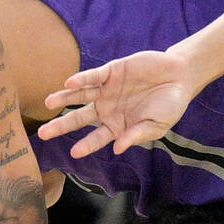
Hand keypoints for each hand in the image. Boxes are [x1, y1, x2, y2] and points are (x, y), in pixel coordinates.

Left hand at [37, 50, 194, 157]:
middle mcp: (107, 108)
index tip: (73, 153)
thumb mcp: (156, 125)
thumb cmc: (170, 105)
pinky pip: (93, 76)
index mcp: (117, 125)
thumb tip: (116, 149)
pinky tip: (70, 83)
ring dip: (64, 99)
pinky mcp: (111, 71)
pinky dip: (82, 79)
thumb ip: (136, 135)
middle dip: (61, 125)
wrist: (180, 76)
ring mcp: (107, 89)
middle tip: (43, 134)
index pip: (96, 138)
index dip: (85, 145)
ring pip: (80, 95)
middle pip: (79, 118)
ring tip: (48, 103)